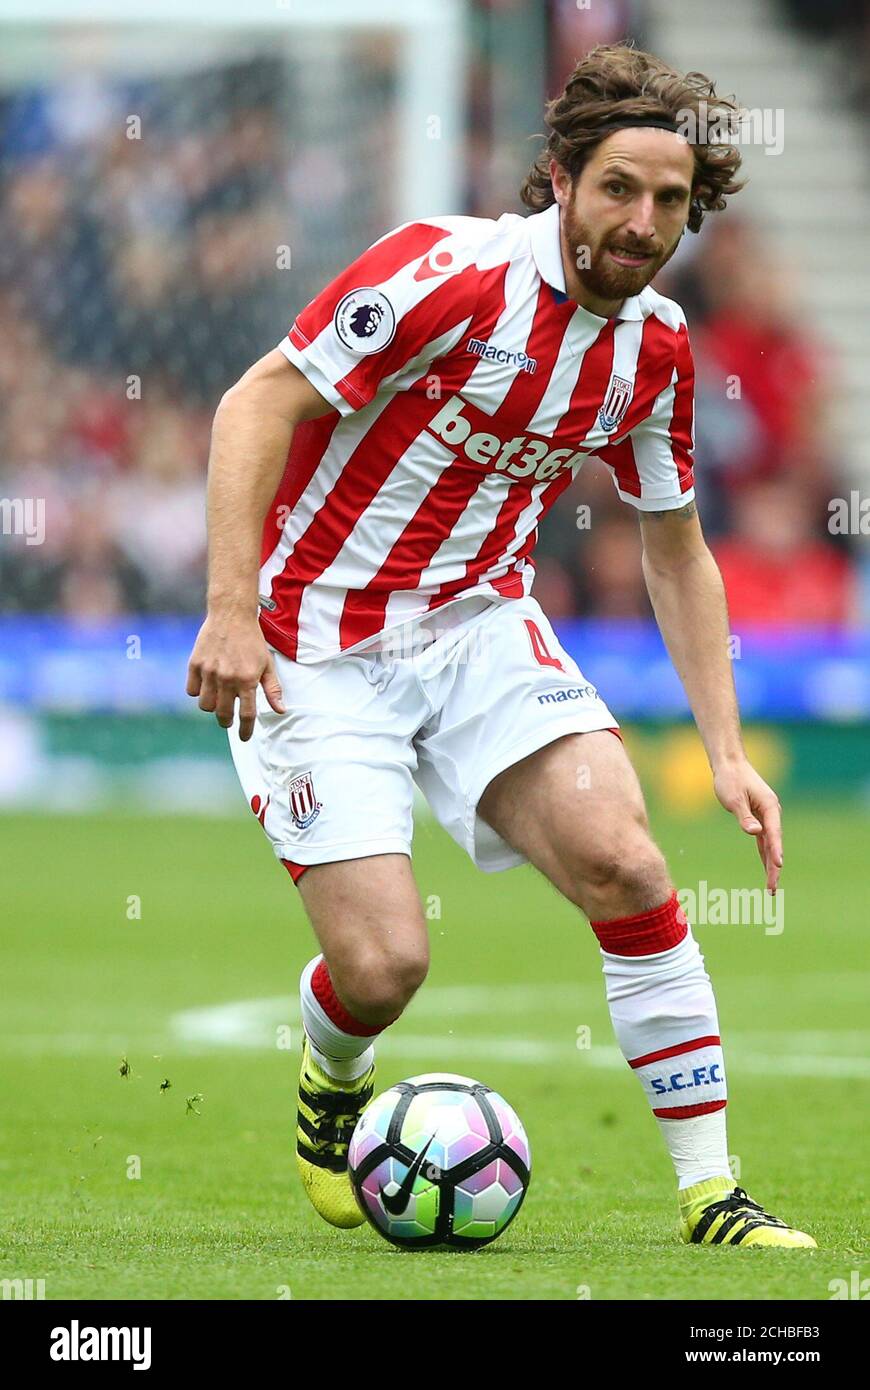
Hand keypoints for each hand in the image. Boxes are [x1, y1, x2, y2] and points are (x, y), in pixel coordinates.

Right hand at [186, 612, 284, 741]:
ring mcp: (209, 671)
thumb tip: (281, 710)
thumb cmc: (252, 641)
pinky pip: (192, 691)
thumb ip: (273, 689)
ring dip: (212, 707)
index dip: (245, 730)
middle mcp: (227, 678)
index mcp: (247, 680)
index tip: (244, 737)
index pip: (246, 715)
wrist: (231, 615)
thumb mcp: (267, 664)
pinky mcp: (195, 664)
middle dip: (227, 722)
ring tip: (218, 700)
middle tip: (228, 720)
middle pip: (223, 714)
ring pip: (205, 706)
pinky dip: (198, 692)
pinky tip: (207, 686)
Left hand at [713, 758, 782, 893]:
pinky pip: (764, 841)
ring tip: (771, 886)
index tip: (778, 866)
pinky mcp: (759, 818)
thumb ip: (744, 816)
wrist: (730, 765)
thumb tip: (755, 833)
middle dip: (774, 867)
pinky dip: (765, 854)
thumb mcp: (734, 798)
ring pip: (770, 845)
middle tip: (772, 889)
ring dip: (771, 864)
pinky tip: (767, 867)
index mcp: (770, 807)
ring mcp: (767, 817)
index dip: (776, 851)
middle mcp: (772, 813)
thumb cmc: (731, 779)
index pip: (774, 833)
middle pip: (775, 844)